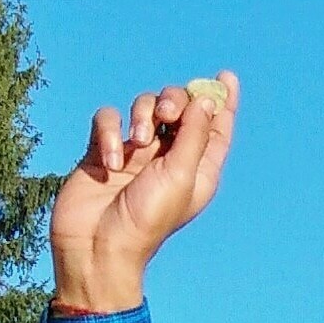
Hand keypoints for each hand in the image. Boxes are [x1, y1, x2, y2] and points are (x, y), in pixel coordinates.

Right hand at [49, 71, 240, 314]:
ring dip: (141, 114)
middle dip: (173, 100)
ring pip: (143, 106)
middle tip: (167, 115)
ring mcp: (137, 152)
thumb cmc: (147, 219)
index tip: (225, 76)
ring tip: (138, 142)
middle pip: (179, 106)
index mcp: (198, 169)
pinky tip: (111, 160)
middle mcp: (170, 157)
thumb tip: (206, 100)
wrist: (98, 246)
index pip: (216, 127)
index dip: (221, 101)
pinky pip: (108, 118)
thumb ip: (194, 135)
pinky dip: (109, 132)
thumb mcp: (181, 176)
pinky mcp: (104, 149)